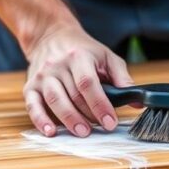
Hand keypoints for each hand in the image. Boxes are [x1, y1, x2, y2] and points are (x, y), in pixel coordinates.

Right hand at [22, 22, 133, 136]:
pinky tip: (50, 132)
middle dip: (88, 115)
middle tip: (101, 129)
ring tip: (82, 132)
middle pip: (73, 95)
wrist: (50, 36)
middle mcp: (57, 65)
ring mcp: (43, 76)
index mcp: (79, 57)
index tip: (110, 121)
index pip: (88, 83)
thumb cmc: (83, 50)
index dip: (100, 104)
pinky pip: (32, 105)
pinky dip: (40, 120)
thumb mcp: (106, 57)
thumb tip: (138, 101)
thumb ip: (122, 78)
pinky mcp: (30, 86)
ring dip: (69, 119)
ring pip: (55, 100)